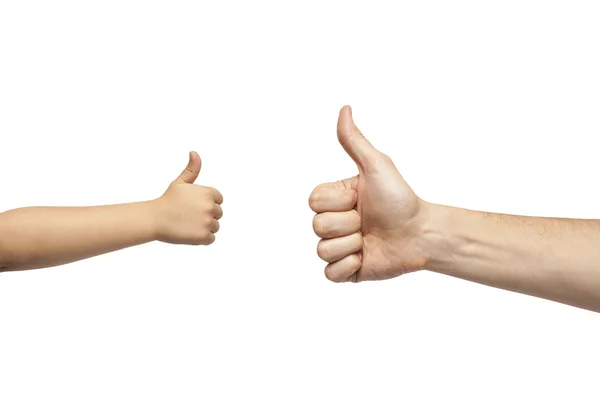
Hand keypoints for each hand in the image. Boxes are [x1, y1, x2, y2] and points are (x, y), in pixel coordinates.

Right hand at [153, 151, 222, 244]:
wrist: (154, 219)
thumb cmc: (167, 200)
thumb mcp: (180, 182)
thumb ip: (192, 169)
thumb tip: (194, 153)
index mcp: (208, 193)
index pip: (218, 200)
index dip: (206, 204)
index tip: (193, 206)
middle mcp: (210, 206)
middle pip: (218, 214)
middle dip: (206, 216)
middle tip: (188, 216)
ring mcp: (207, 222)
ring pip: (214, 227)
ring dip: (204, 228)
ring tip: (187, 224)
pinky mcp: (203, 236)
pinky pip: (210, 239)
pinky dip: (201, 239)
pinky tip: (189, 233)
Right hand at [309, 106, 431, 281]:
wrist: (421, 233)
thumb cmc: (401, 198)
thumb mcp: (377, 167)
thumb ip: (354, 141)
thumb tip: (345, 109)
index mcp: (335, 199)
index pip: (313, 202)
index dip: (338, 202)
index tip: (360, 199)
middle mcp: (333, 222)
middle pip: (318, 227)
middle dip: (348, 224)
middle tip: (368, 222)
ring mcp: (339, 247)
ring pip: (323, 250)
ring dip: (352, 245)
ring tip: (370, 240)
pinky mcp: (346, 271)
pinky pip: (330, 273)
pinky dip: (349, 267)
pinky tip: (366, 257)